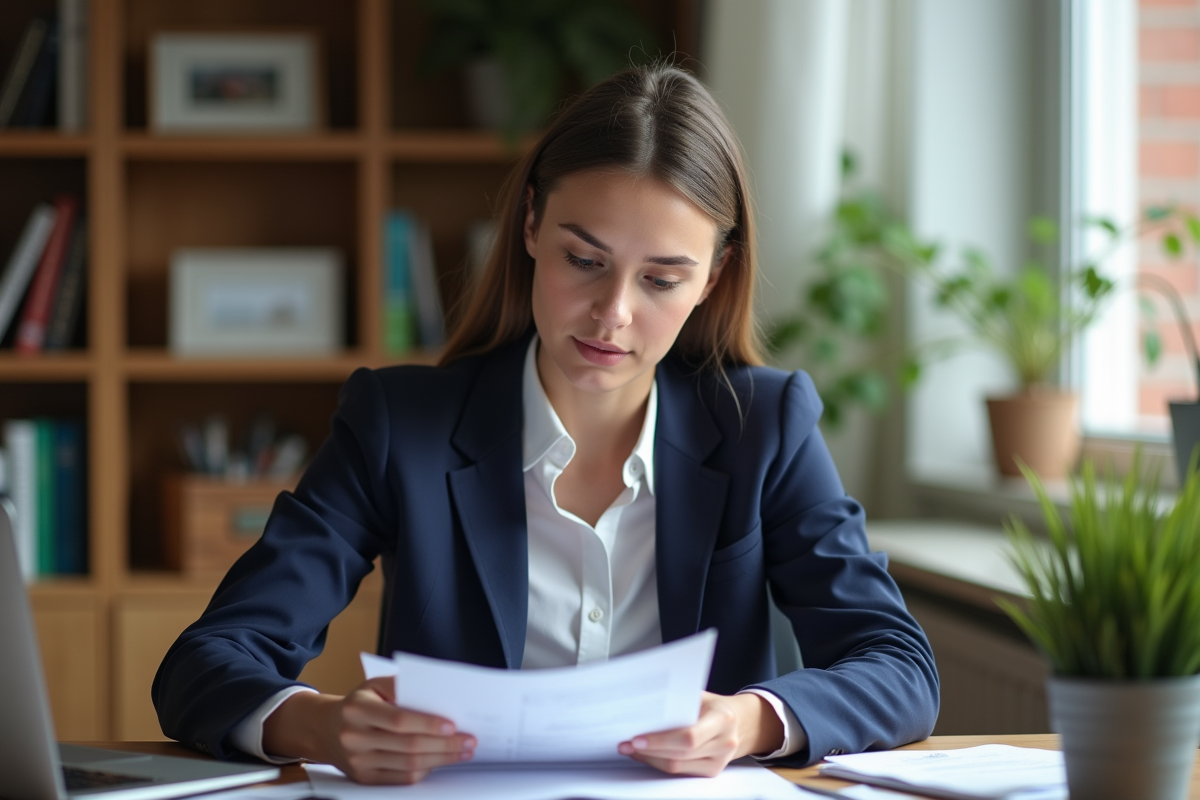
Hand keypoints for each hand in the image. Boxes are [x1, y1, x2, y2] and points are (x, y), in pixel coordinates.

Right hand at [263, 677, 475, 784]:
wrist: (325, 729)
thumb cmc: (359, 703)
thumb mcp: (374, 685)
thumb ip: (401, 686)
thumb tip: (437, 694)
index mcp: (357, 710)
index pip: (399, 720)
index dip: (428, 724)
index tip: (454, 725)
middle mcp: (355, 737)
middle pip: (408, 746)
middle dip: (444, 745)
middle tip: (469, 741)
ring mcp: (358, 762)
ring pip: (408, 765)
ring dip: (440, 759)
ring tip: (462, 752)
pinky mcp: (363, 778)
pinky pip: (400, 779)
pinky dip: (424, 771)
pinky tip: (440, 761)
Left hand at [617, 692, 783, 776]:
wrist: (740, 722)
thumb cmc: (714, 706)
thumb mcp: (700, 696)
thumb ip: (678, 702)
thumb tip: (643, 707)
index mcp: (722, 719)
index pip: (689, 736)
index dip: (661, 740)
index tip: (637, 738)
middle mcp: (724, 743)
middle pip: (680, 755)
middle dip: (648, 751)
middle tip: (626, 744)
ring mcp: (720, 761)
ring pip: (677, 767)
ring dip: (650, 759)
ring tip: (631, 749)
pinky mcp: (712, 772)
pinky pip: (681, 772)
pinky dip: (660, 763)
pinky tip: (647, 755)